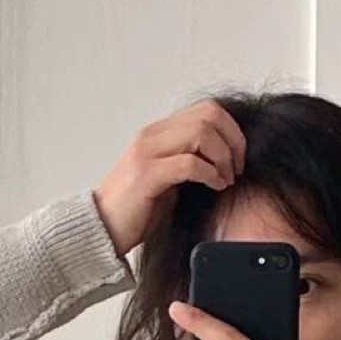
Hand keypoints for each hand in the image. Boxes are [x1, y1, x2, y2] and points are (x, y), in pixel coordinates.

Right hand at [93, 100, 247, 258]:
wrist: (102, 230)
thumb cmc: (135, 211)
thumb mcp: (167, 180)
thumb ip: (188, 163)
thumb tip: (224, 161)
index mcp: (158, 133)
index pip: (207, 109)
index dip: (232, 130)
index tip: (238, 158)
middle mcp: (152, 136)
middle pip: (209, 115)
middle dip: (232, 141)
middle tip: (237, 168)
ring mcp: (148, 153)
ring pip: (202, 133)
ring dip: (223, 156)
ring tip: (225, 179)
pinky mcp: (147, 175)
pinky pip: (190, 162)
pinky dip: (210, 173)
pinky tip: (215, 186)